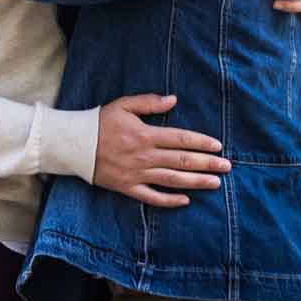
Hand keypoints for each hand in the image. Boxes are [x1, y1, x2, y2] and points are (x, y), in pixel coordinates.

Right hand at [92, 93, 229, 207]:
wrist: (74, 144)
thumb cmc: (99, 121)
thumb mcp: (123, 105)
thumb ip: (149, 103)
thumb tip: (173, 100)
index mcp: (145, 134)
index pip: (180, 139)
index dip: (201, 143)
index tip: (218, 146)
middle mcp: (144, 156)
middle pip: (182, 161)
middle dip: (207, 164)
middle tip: (227, 167)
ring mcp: (137, 174)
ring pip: (172, 180)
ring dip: (196, 181)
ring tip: (215, 183)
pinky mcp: (128, 187)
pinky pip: (152, 197)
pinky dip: (170, 200)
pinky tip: (185, 200)